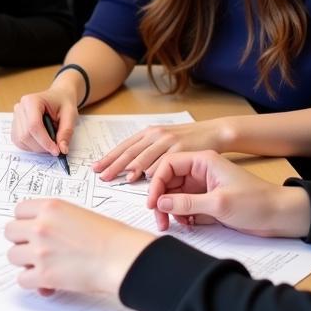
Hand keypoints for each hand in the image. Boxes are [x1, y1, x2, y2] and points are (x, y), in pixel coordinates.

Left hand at [4, 199, 153, 296]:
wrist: (123, 257)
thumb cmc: (110, 237)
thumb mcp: (78, 215)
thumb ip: (54, 220)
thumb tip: (38, 235)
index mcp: (50, 207)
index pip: (19, 210)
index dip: (25, 222)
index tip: (32, 230)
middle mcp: (40, 226)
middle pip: (10, 232)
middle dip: (21, 241)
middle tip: (35, 248)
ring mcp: (40, 250)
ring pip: (12, 256)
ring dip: (26, 263)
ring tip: (42, 266)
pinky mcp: (44, 274)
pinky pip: (22, 279)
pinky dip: (33, 283)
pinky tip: (47, 283)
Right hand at [10, 78, 80, 155]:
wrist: (57, 96)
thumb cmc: (63, 103)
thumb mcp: (70, 114)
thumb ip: (66, 132)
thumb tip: (62, 149)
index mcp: (32, 101)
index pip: (34, 125)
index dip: (44, 141)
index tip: (56, 151)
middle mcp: (20, 107)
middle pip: (25, 135)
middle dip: (41, 146)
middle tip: (56, 148)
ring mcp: (15, 116)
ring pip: (20, 140)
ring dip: (36, 148)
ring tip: (49, 143)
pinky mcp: (15, 124)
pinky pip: (18, 141)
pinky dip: (30, 146)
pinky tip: (41, 141)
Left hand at [94, 118, 234, 181]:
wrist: (214, 132)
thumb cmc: (188, 139)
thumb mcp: (164, 140)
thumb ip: (147, 151)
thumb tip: (129, 168)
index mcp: (149, 133)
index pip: (124, 146)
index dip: (109, 157)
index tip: (96, 167)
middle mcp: (156, 135)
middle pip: (130, 152)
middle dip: (114, 165)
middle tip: (102, 176)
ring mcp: (168, 141)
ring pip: (145, 156)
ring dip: (131, 169)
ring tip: (119, 178)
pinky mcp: (182, 148)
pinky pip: (165, 161)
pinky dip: (154, 169)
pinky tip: (145, 177)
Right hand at [146, 150, 310, 236]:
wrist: (282, 216)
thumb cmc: (256, 203)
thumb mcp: (219, 204)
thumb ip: (186, 203)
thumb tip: (159, 204)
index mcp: (203, 161)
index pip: (168, 165)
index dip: (156, 183)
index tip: (152, 203)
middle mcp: (200, 171)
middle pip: (168, 181)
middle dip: (161, 200)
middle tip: (160, 220)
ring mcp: (203, 186)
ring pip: (174, 195)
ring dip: (171, 210)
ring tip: (174, 225)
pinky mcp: (207, 200)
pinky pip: (185, 205)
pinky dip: (182, 215)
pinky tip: (187, 224)